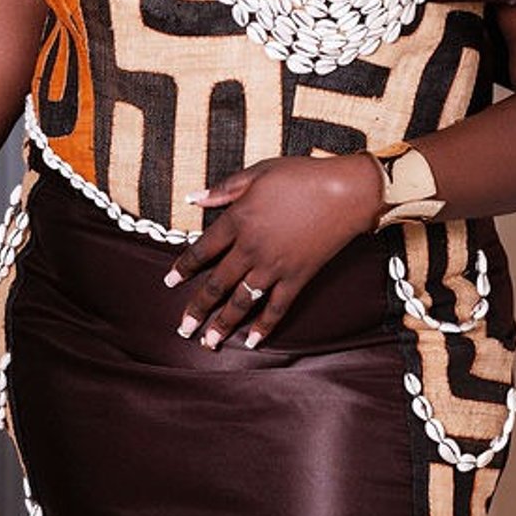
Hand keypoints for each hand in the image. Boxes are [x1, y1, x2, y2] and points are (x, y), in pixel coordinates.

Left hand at [163, 155, 382, 349]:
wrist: (347, 192)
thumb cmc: (301, 177)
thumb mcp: (258, 173)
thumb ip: (224, 189)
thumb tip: (192, 197)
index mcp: (238, 220)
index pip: (202, 250)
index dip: (183, 268)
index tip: (169, 283)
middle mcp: (252, 248)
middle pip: (217, 283)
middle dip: (197, 308)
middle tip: (183, 327)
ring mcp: (275, 266)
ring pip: (242, 301)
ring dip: (223, 324)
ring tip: (207, 342)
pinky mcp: (298, 277)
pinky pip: (277, 307)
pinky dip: (264, 326)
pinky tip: (252, 341)